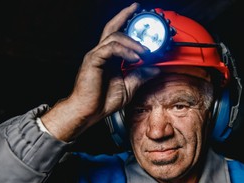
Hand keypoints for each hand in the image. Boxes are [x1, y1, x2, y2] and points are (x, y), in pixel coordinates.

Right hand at [41, 2, 158, 140]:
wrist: (88, 112)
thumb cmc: (102, 101)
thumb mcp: (128, 87)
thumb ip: (141, 76)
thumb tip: (155, 68)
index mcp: (108, 58)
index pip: (118, 35)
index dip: (127, 24)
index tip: (140, 17)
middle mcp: (101, 53)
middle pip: (112, 27)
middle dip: (125, 16)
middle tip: (137, 9)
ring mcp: (96, 56)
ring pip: (114, 36)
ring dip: (132, 42)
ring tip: (145, 51)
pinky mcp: (93, 61)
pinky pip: (111, 48)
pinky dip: (125, 51)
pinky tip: (135, 58)